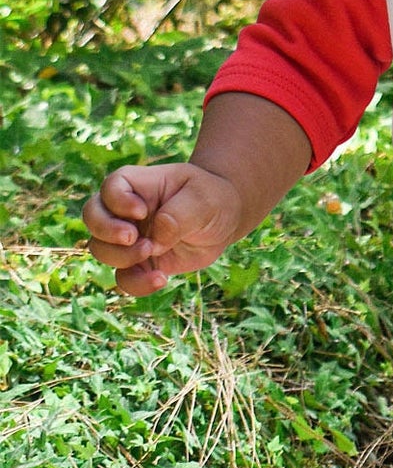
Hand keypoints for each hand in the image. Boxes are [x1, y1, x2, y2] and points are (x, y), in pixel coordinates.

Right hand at [83, 163, 244, 296]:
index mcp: (141, 184)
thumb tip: (154, 241)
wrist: (226, 219)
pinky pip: (123, 278)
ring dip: (121, 257)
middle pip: (92, 216)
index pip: (112, 186)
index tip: (142, 211)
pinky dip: (136, 284)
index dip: (117, 201)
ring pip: (100, 249)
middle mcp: (127, 210)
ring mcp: (130, 237)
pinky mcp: (140, 262)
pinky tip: (161, 279)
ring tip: (152, 251)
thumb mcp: (203, 199)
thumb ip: (178, 215)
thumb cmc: (212, 198)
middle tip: (133, 237)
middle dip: (106, 231)